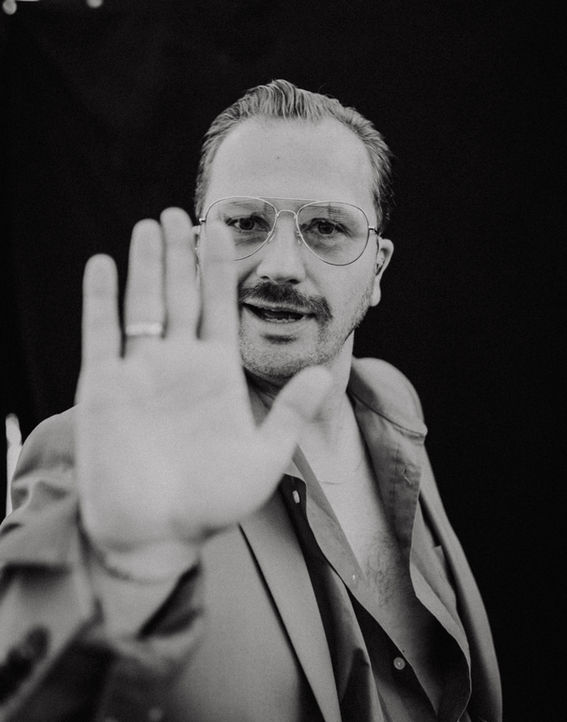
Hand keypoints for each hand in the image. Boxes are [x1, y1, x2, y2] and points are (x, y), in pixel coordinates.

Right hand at [75, 208, 330, 569]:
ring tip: (150, 225)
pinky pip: (101, 333)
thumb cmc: (212, 504)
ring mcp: (140, 372)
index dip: (221, 267)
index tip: (225, 229)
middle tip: (181, 212)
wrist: (158, 537)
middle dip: (180, 253)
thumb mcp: (264, 458)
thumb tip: (325, 374)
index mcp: (216, 374)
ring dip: (146, 265)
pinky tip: (104, 264)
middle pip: (180, 295)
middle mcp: (178, 364)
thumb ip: (290, 413)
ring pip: (144, 304)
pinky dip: (101, 298)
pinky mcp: (104, 386)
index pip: (220, 306)